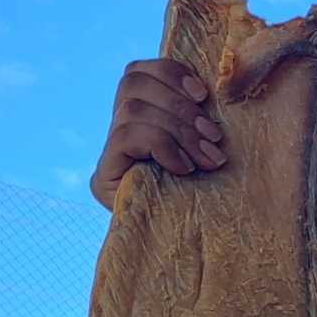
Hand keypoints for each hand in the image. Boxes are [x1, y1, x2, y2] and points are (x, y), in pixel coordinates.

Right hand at [90, 58, 225, 208]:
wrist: (182, 244)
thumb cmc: (204, 192)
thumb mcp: (202, 145)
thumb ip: (194, 114)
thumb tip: (207, 88)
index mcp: (136, 113)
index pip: (137, 72)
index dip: (170, 73)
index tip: (203, 94)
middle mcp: (116, 128)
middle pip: (133, 84)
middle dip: (181, 107)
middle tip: (214, 137)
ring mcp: (108, 152)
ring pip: (134, 109)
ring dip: (179, 130)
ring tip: (207, 159)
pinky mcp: (103, 175)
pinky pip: (128, 136)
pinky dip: (163, 146)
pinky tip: (184, 169)